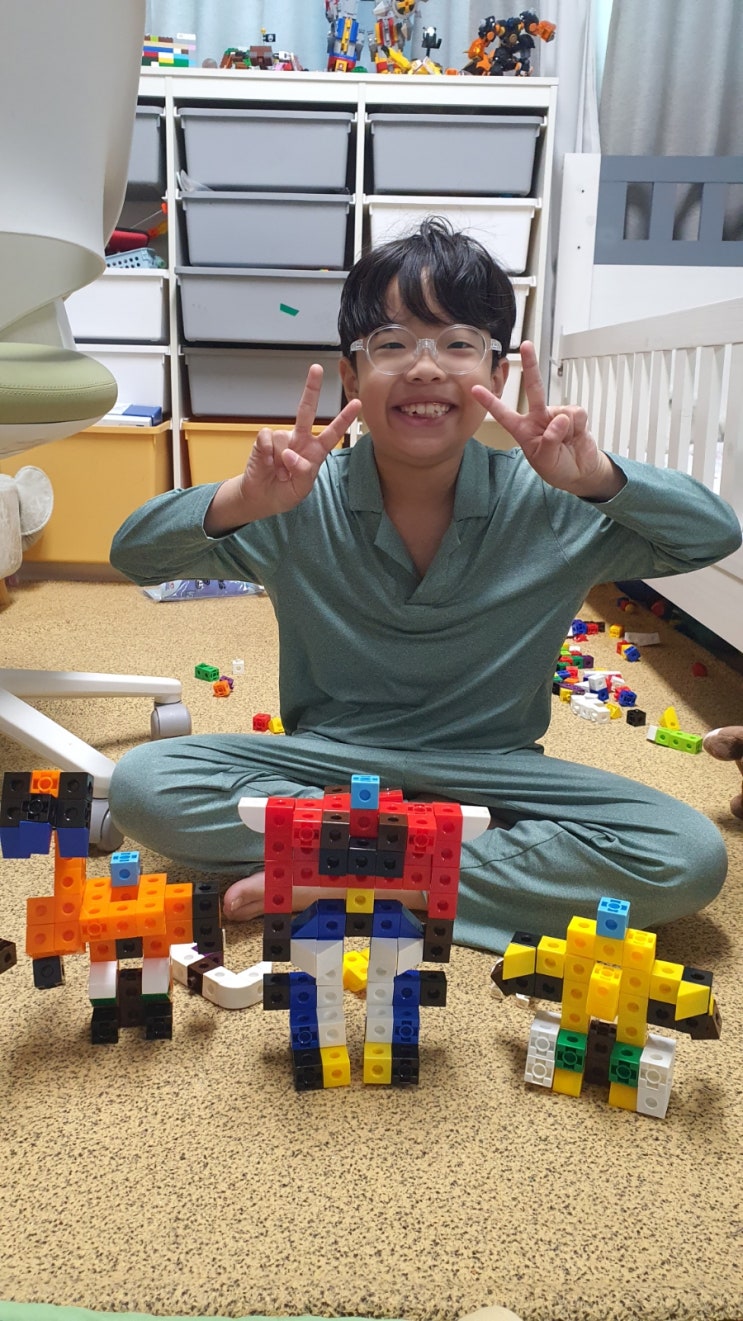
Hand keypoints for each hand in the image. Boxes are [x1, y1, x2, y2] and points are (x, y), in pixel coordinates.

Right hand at [206, 365, 361, 533]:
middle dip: (311, 389)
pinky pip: (267, 439)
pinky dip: (267, 455)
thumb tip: (290, 453)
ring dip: (281, 462)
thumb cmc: (285, 492)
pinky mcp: (265, 440)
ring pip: (284, 440)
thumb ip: (302, 471)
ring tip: (278, 473)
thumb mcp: (301, 489)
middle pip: (306, 410)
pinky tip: (267, 464)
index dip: (344, 418)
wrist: (261, 497)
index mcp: (315, 451)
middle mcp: (299, 440)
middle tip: (316, 368)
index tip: (357, 402)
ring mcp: (282, 438)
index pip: (332, 432)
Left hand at [471, 342, 624, 499]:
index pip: (504, 414)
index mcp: (523, 430)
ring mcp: (556, 413)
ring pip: (562, 413)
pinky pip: (577, 415)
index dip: (490, 402)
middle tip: (525, 345)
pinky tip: (576, 435)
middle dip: (530, 365)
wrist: (580, 470)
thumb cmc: (557, 467)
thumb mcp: (546, 460)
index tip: (475, 389)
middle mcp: (538, 417)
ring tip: (566, 443)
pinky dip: (578, 427)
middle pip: (534, 388)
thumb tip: (560, 418)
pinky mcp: (574, 414)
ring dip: (567, 431)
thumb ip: (549, 441)